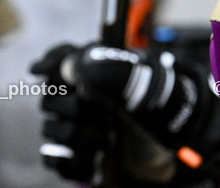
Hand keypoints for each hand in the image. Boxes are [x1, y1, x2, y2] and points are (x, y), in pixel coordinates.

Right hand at [31, 42, 219, 185]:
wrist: (179, 152)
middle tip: (100, 111)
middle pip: (49, 98)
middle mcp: (86, 98)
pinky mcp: (81, 159)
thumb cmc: (164, 112)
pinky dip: (73, 161)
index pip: (60, 57)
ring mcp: (82, 129)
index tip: (40, 68)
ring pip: (51, 130)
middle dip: (72, 107)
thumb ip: (108, 71)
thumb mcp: (143, 86)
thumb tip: (70, 64)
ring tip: (106, 139)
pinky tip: (94, 158)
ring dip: (78, 136)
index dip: (49, 61)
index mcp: (99, 72)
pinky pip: (55, 160)